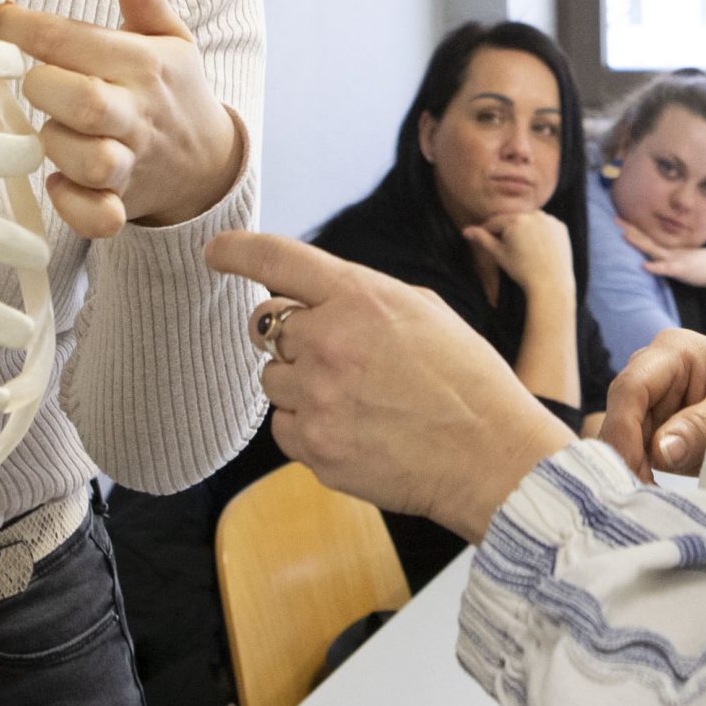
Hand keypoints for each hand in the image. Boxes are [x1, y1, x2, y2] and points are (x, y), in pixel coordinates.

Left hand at [0, 0, 243, 236]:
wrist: (208, 161)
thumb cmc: (172, 89)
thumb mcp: (168, 35)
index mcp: (146, 63)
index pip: (74, 40)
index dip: (25, 26)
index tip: (1, 17)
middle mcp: (139, 113)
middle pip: (81, 101)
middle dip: (42, 87)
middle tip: (35, 81)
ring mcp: (133, 162)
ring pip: (87, 159)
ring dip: (56, 144)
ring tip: (55, 128)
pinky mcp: (123, 204)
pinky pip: (96, 216)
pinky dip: (71, 204)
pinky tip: (59, 182)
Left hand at [204, 232, 574, 540]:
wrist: (489, 455)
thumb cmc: (467, 379)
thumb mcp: (424, 310)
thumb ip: (363, 299)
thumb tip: (322, 302)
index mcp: (359, 297)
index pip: (278, 259)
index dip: (237, 250)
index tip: (215, 251)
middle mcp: (328, 341)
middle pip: (266, 325)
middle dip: (291, 334)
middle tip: (333, 353)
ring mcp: (316, 397)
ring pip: (273, 379)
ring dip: (302, 383)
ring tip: (357, 398)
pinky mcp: (313, 448)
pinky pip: (283, 426)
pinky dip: (307, 426)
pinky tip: (354, 428)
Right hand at [465, 209, 573, 300]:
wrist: (551, 284)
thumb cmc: (522, 271)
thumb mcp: (499, 255)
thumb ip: (482, 239)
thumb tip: (466, 230)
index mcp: (515, 219)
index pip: (495, 222)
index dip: (487, 232)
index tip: (484, 241)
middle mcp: (534, 214)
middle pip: (513, 220)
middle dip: (507, 231)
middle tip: (505, 247)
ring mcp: (550, 220)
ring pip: (530, 221)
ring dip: (524, 229)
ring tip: (523, 249)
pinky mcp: (561, 227)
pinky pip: (546, 226)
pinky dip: (541, 232)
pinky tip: (538, 247)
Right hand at [600, 328, 705, 482]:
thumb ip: (699, 429)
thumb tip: (660, 451)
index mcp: (675, 351)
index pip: (632, 387)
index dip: (624, 430)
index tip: (634, 471)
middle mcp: (653, 369)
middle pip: (620, 411)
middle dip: (625, 453)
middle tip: (640, 493)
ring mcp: (651, 397)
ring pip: (622, 433)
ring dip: (632, 465)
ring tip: (650, 495)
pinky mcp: (652, 423)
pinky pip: (633, 447)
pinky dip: (640, 470)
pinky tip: (652, 490)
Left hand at [617, 220, 705, 307]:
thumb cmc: (697, 263)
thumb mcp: (679, 258)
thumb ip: (666, 256)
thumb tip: (651, 255)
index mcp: (666, 249)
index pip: (646, 237)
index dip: (632, 228)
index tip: (617, 218)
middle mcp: (668, 251)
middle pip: (646, 239)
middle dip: (630, 229)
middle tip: (615, 218)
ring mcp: (674, 259)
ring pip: (654, 250)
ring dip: (639, 243)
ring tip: (625, 236)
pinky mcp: (681, 270)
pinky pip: (667, 269)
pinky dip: (656, 267)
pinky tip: (645, 266)